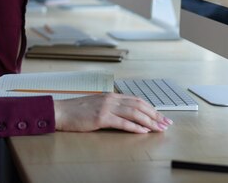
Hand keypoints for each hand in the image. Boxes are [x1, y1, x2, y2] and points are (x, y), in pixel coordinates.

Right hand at [53, 93, 172, 133]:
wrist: (61, 112)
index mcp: (111, 96)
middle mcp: (111, 99)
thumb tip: (125, 114)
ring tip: (159, 128)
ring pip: (134, 113)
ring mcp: (106, 107)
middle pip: (139, 106)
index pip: (136, 100)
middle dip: (155, 115)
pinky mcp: (101, 117)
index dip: (151, 108)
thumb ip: (110, 106)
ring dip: (149, 121)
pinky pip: (122, 123)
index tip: (161, 116)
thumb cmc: (77, 111)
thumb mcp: (96, 104)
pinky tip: (143, 131)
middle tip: (166, 123)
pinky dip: (135, 127)